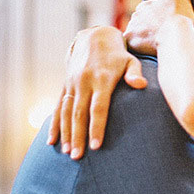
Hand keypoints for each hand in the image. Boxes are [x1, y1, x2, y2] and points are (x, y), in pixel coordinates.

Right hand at [47, 26, 146, 157]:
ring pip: (67, 112)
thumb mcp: (130, 60)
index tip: (96, 146)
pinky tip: (52, 141)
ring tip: (66, 152)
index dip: (97, 127)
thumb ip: (135, 73)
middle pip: (79, 114)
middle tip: (77, 157)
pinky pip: (58, 106)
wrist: (94, 37)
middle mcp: (84, 82)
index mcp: (101, 79)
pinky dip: (55, 124)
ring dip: (65, 133)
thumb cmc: (118, 54)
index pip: (98, 108)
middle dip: (78, 136)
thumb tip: (141, 85)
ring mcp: (72, 84)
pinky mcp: (65, 85)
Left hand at [123, 0, 193, 53]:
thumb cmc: (179, 16)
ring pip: (135, 32)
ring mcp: (133, 28)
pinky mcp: (130, 40)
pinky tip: (145, 49)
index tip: (164, 24)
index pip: (147, 10)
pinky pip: (130, 43)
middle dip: (146, 26)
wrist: (175, 36)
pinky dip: (136, 46)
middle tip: (159, 35)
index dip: (155, 17)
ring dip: (141, 36)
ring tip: (154, 44)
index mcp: (146, 4)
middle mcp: (137, 14)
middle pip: (139, 21)